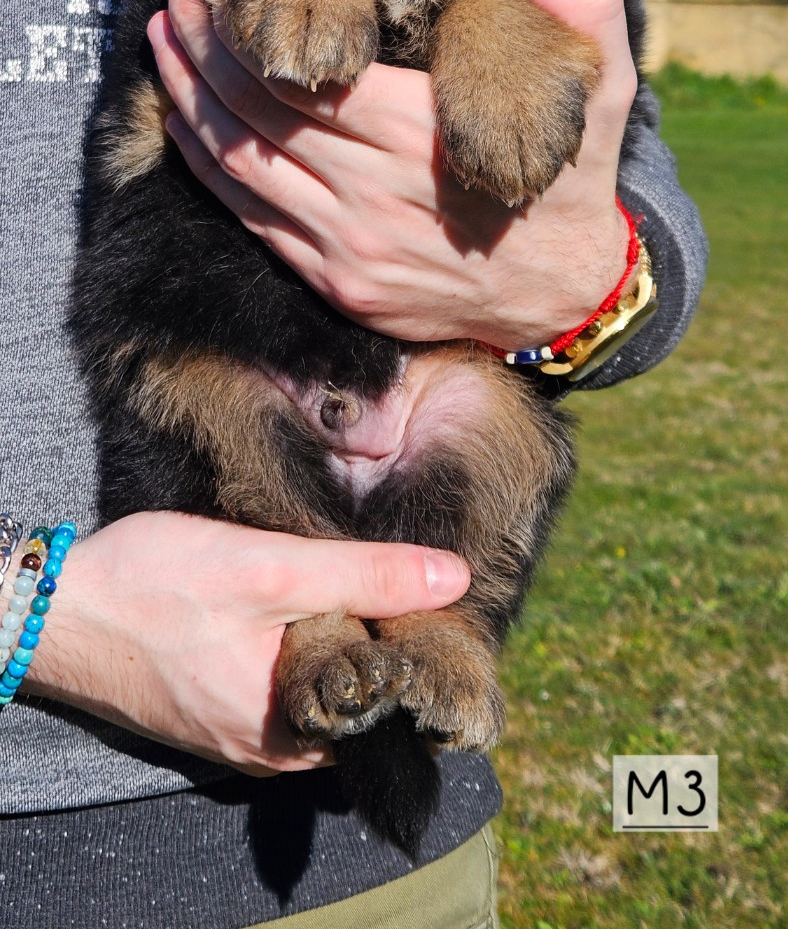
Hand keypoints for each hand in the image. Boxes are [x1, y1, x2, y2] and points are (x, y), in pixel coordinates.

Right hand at [24, 513, 468, 775]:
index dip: (419, 654)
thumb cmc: (155, 588)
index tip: (437, 602)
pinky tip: (298, 601)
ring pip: (318, 688)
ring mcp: (240, 732)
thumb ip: (364, 576)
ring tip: (354, 582)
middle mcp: (270, 749)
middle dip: (380, 645)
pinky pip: (280, 684)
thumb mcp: (270, 568)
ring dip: (337, 640)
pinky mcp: (216, 707)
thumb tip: (454, 578)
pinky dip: (297, 645)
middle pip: (357, 700)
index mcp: (292, 733)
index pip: (391, 709)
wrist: (56, 608)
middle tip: (400, 580)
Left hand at [148, 0, 636, 349]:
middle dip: (200, 43)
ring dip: (187, 98)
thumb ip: (585, 10)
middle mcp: (370, 193)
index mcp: (419, 136)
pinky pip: (248, 218)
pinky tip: (184, 123)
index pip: (299, 71)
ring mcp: (345, 246)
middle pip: (253, 109)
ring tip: (160, 40)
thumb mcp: (605, 91)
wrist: (565, 294)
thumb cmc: (572, 181)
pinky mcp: (334, 281)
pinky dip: (206, 166)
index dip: (241, 23)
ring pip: (238, 163)